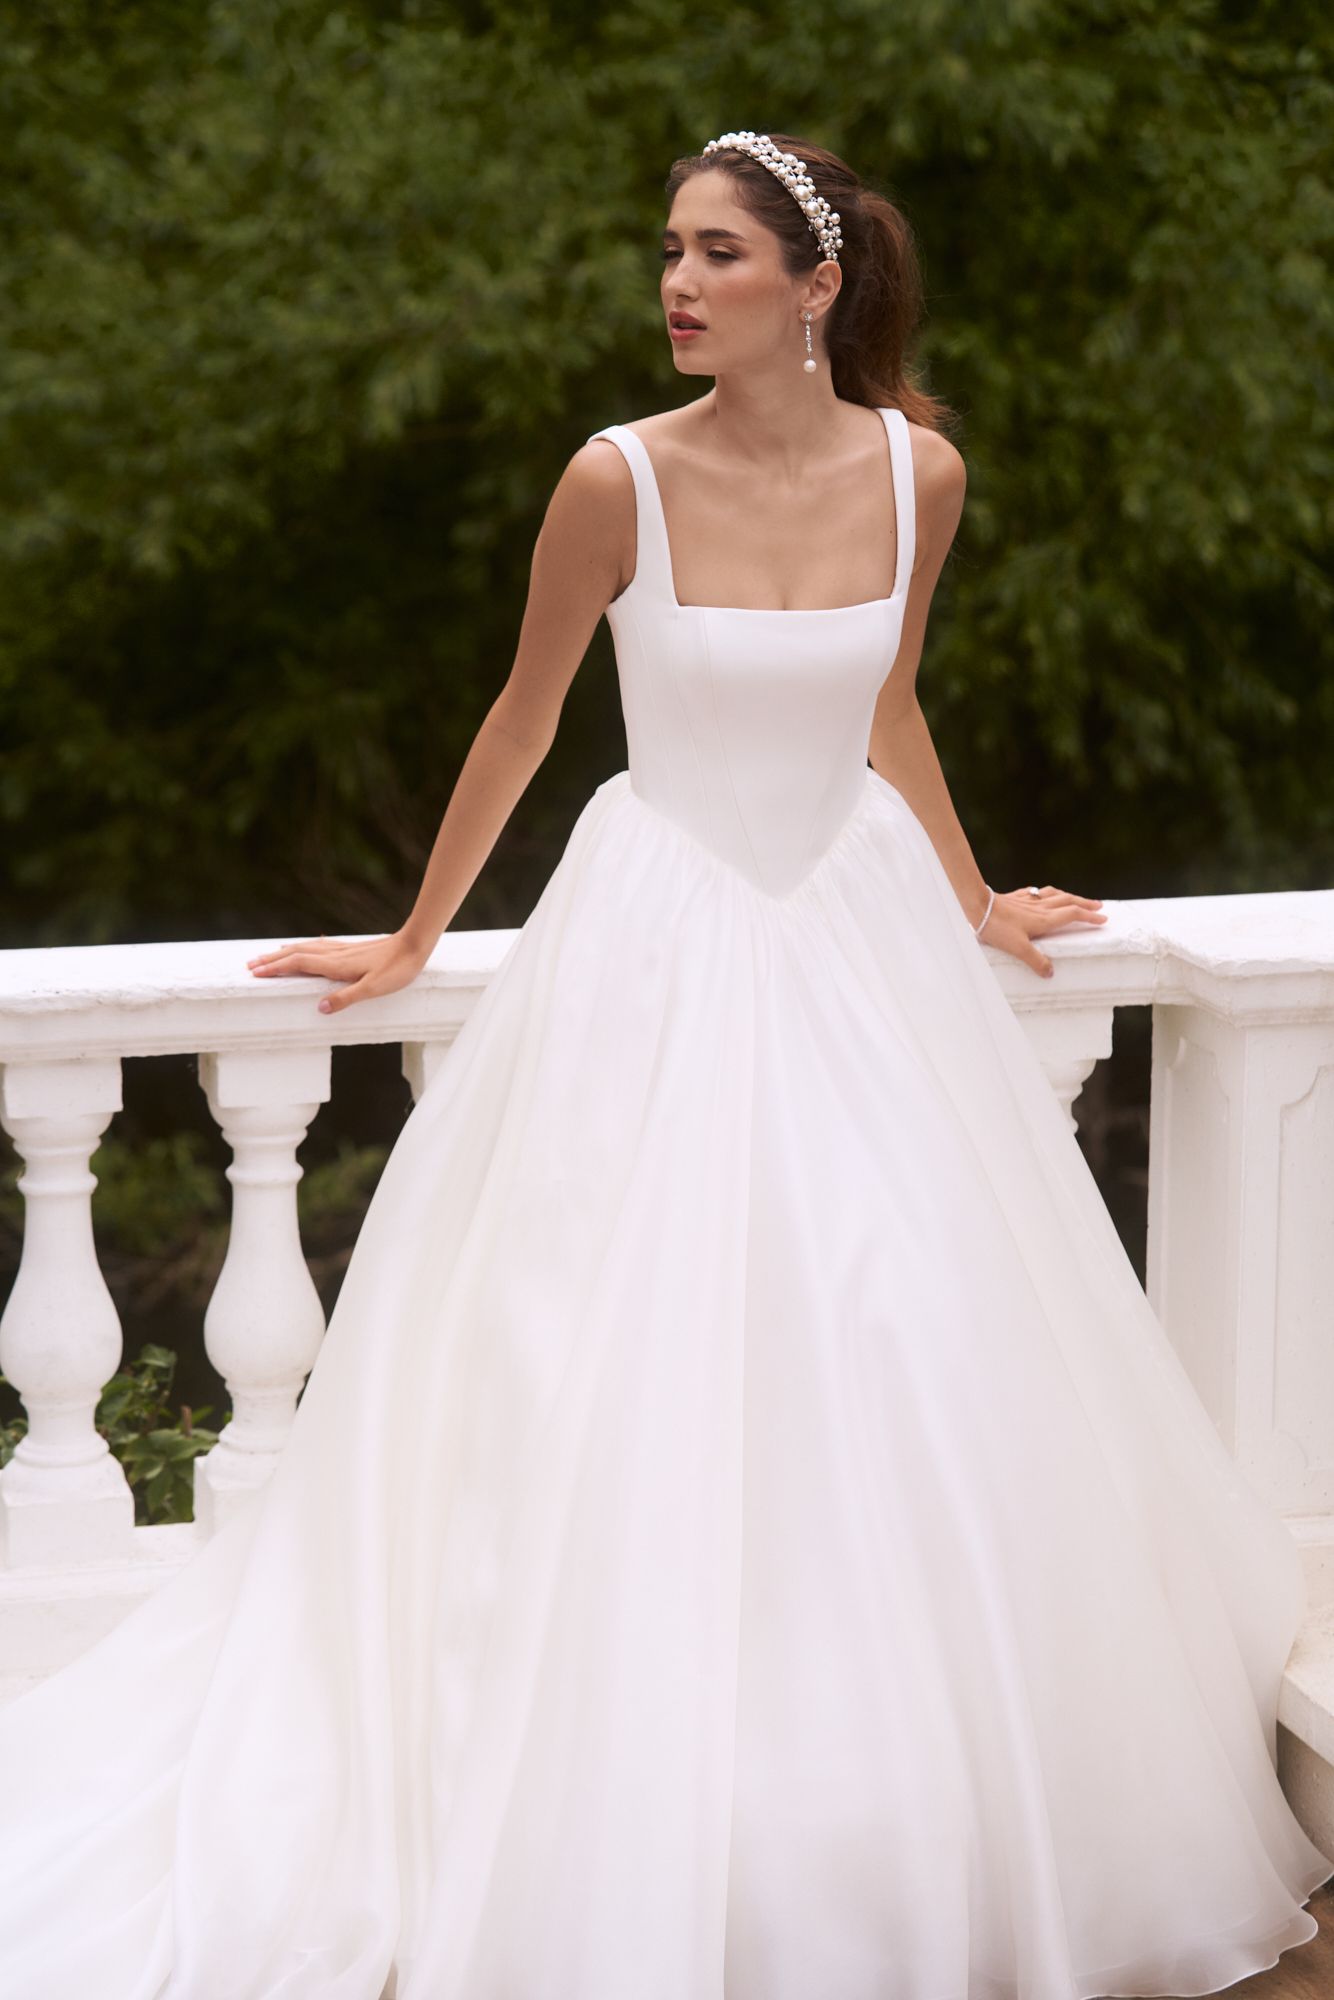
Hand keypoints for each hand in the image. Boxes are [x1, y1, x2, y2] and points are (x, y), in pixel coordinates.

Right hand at [245, 929, 431, 1013]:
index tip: (255, 973)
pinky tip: (303, 948)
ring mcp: (342, 950)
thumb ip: (347, 998)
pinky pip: (318, 946)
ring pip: (306, 948)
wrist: (415, 944)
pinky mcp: (351, 948)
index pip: (298, 965)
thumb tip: (320, 1008)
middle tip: (250, 966)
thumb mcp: (374, 989)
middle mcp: (335, 955)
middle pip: (296, 955)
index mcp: (336, 965)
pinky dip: (303, 947)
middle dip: (272, 961)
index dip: (276, 969)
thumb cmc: (398, 969)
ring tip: (268, 956)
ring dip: (284, 953)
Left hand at [976, 884, 1106, 978]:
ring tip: (1076, 899)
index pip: (1073, 915)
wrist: (977, 906)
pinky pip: (1037, 893)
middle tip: (1099, 906)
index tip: (1103, 919)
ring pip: (1055, 895)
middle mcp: (1040, 908)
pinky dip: (1046, 893)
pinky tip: (1042, 894)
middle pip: (1069, 901)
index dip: (1089, 917)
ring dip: (1069, 896)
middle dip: (1085, 904)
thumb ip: (1036, 961)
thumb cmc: (997, 927)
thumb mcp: (1018, 948)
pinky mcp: (1016, 898)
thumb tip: (1050, 973)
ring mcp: (1028, 901)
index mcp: (1044, 919)